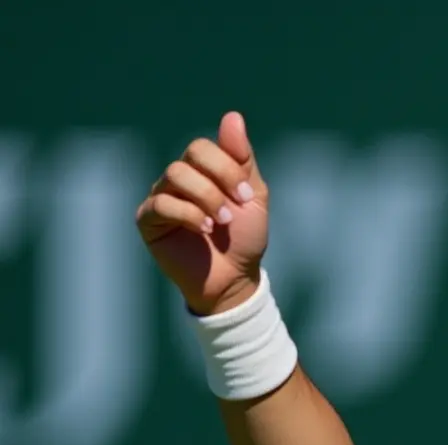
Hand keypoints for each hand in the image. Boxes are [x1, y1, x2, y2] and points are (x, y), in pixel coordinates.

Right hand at [135, 111, 270, 315]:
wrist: (234, 278)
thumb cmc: (244, 238)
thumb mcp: (252, 196)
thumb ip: (242, 158)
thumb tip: (232, 116)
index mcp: (203, 171)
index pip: (203, 147)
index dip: (226, 167)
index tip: (246, 196)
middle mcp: (179, 180)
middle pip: (188, 157)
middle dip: (218, 181)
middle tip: (234, 209)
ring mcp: (161, 198)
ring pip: (174, 176)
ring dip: (204, 198)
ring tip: (219, 223)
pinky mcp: (149, 221)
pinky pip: (160, 204)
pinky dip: (187, 214)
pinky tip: (204, 229)